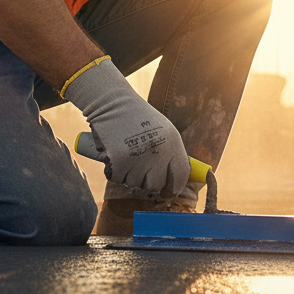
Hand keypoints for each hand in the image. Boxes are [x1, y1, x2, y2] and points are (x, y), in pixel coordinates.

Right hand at [64, 59, 188, 196]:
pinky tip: (115, 153)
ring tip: (126, 152)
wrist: (112, 103)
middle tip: (139, 167)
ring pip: (135, 183)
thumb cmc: (137, 118)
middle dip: (147, 181)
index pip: (181, 176)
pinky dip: (114, 171)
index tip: (167, 191)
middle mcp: (159, 152)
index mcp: (173, 143)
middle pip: (156, 185)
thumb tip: (176, 181)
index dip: (174, 187)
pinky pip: (118, 179)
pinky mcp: (120, 161)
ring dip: (129, 174)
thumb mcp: (163, 130)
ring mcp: (139, 158)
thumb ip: (171, 154)